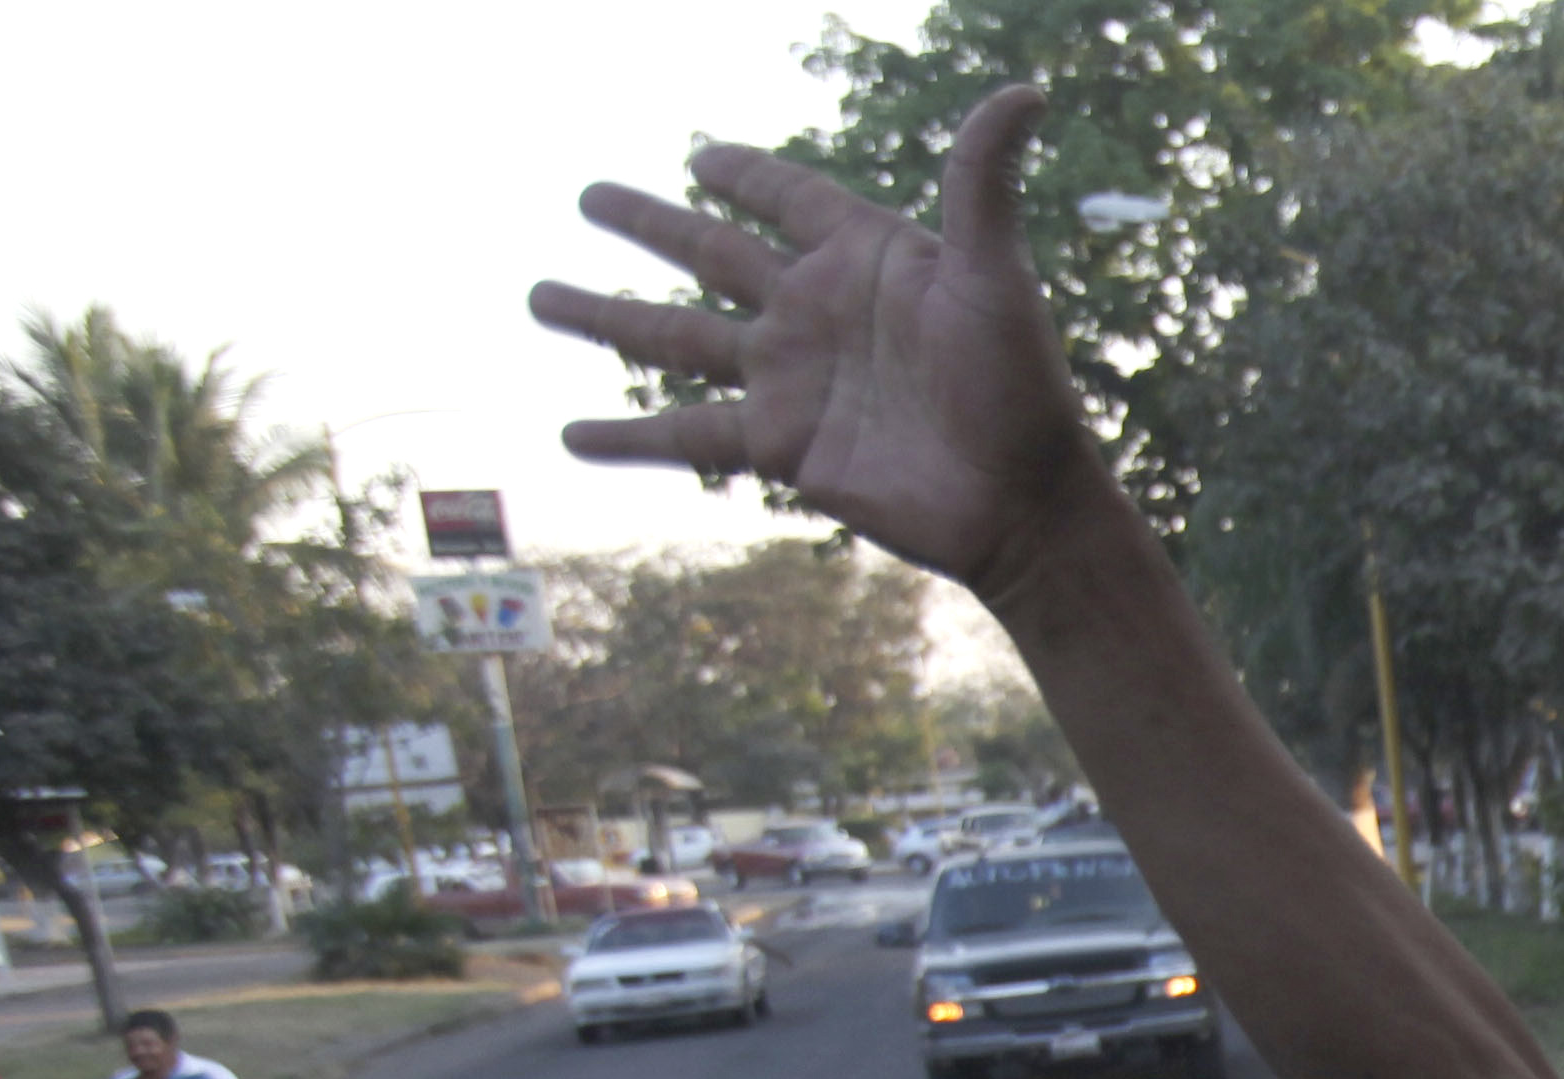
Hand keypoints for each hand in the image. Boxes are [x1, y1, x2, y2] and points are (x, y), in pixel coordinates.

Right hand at [531, 85, 1102, 595]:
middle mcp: (812, 311)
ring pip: (673, 337)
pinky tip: (570, 438)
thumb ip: (981, 182)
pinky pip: (685, 433)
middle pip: (708, 254)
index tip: (698, 155)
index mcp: (861, 257)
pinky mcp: (778, 447)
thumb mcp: (994, 275)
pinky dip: (627, 438)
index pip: (790, 196)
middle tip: (588, 197)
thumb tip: (1025, 90)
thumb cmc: (1019, 385)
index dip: (748, 175)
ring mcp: (788, 378)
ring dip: (603, 317)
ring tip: (538, 297)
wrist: (1018, 503)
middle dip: (648, 225)